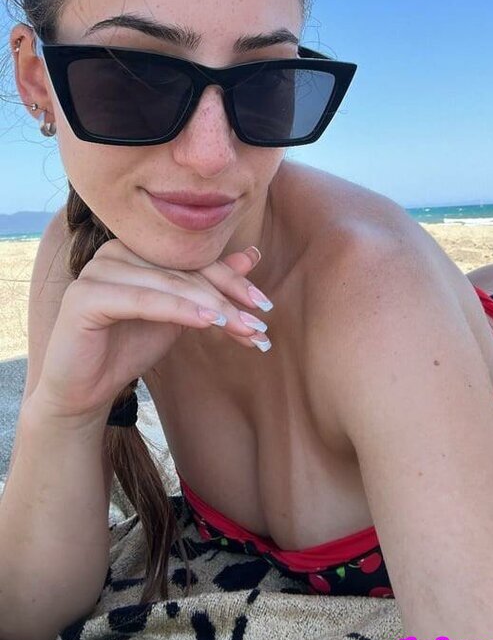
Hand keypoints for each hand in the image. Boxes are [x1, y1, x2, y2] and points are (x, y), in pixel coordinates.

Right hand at [33, 239, 273, 420]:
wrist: (83, 391)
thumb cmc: (128, 348)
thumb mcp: (179, 314)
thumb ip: (208, 285)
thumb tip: (252, 254)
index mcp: (135, 248)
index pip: (192, 260)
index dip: (231, 281)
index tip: (263, 305)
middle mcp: (115, 250)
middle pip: (184, 271)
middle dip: (226, 299)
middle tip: (260, 324)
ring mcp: (97, 270)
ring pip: (169, 285)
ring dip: (211, 307)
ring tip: (243, 328)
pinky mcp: (85, 296)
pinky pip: (143, 300)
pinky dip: (179, 310)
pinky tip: (208, 322)